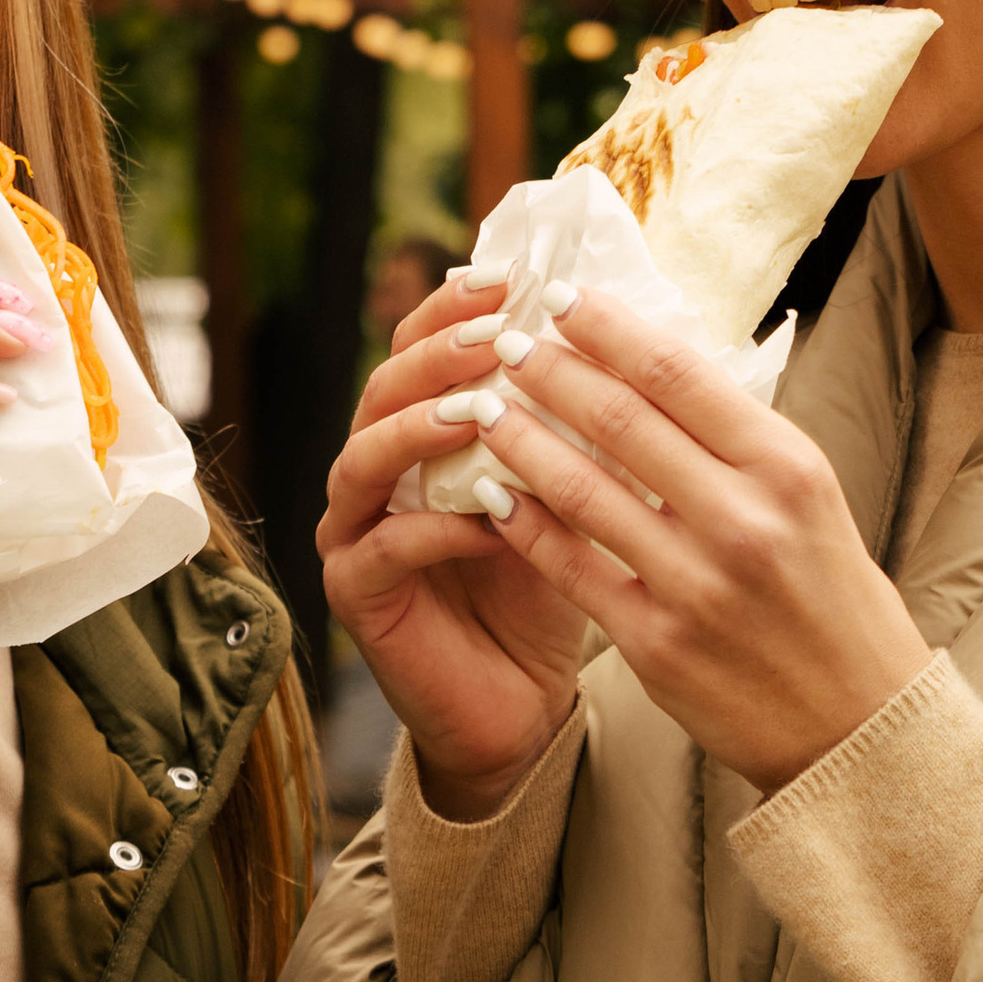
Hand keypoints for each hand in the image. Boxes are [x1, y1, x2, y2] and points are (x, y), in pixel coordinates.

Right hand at [318, 273, 592, 821]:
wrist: (523, 700)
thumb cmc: (550, 586)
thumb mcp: (572, 490)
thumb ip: (573, 424)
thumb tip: (627, 336)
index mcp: (423, 432)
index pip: (422, 350)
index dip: (454, 310)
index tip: (508, 281)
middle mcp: (377, 471)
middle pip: (383, 390)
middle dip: (436, 356)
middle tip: (492, 338)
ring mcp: (355, 530)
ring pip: (362, 459)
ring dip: (418, 430)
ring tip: (475, 412)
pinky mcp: (355, 593)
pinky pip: (383, 547)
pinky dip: (433, 528)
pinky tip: (486, 519)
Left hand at [448, 289, 929, 797]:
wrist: (855, 723)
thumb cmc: (828, 595)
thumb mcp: (808, 497)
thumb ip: (737, 436)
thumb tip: (651, 358)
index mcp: (785, 467)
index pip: (677, 373)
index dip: (608, 328)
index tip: (562, 298)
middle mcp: (743, 519)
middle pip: (620, 420)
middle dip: (551, 372)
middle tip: (508, 342)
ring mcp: (696, 585)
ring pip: (581, 490)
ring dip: (521, 440)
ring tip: (485, 408)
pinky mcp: (656, 645)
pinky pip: (571, 568)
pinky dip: (523, 524)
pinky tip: (492, 493)